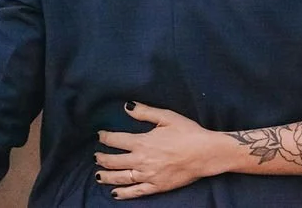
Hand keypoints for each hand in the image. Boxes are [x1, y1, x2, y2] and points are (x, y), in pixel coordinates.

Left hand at [95, 102, 227, 199]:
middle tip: (96, 156)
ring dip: (106, 176)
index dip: (105, 137)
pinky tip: (114, 193)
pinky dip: (122, 194)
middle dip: (102, 158)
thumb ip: (145, 112)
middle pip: (113, 161)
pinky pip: (135, 192)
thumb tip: (127, 106)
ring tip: (98, 175)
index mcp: (142, 142)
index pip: (116, 140)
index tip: (100, 135)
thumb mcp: (167, 117)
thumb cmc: (188, 132)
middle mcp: (141, 160)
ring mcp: (147, 176)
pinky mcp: (155, 187)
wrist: (205, 153)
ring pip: (120, 178)